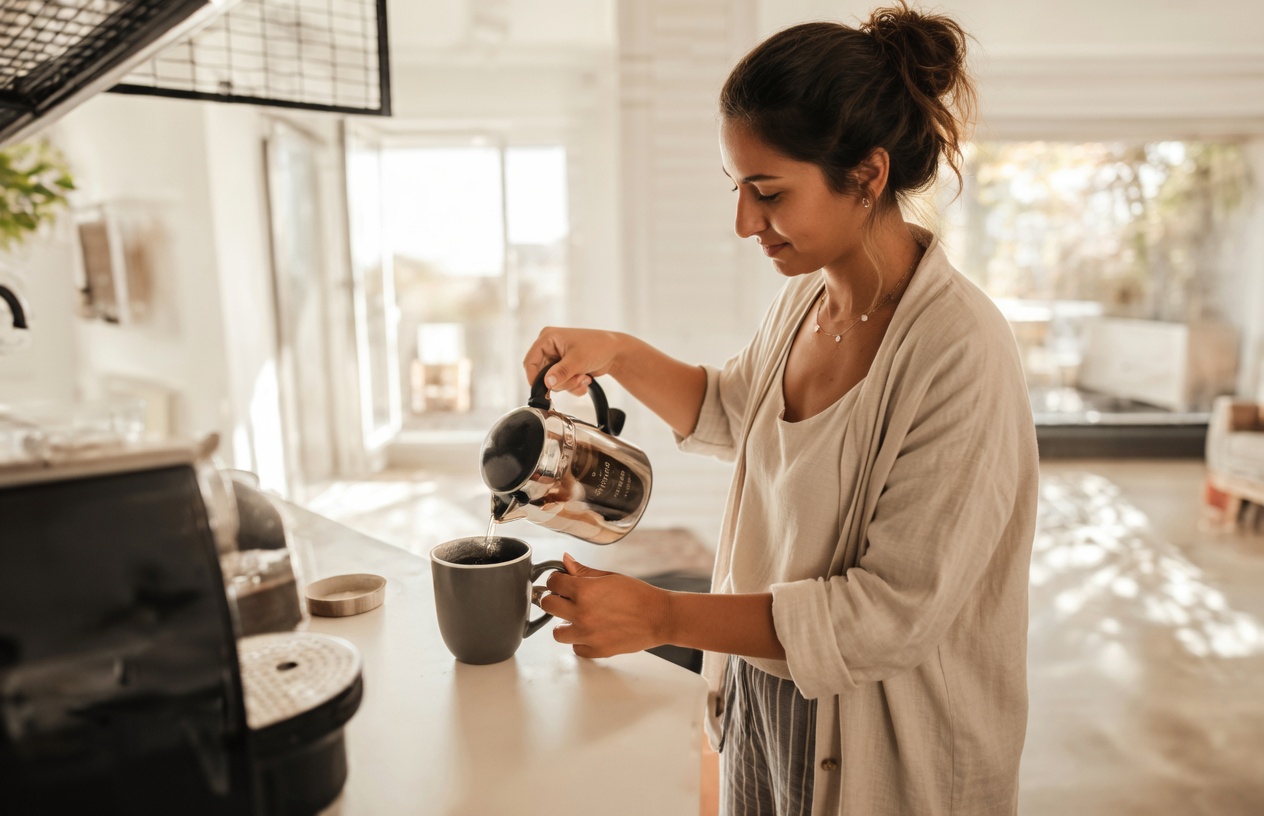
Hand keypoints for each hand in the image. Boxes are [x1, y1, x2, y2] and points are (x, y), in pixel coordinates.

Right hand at [523, 327, 625, 396]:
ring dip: (569, 384)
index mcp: (548, 338)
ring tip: (584, 378)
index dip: (534, 377)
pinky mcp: (564, 368)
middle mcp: (550, 347)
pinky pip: (561, 383)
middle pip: (542, 374)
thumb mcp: (578, 359)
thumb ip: (561, 372)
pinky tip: (585, 380)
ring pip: (553, 382)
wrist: (615, 353)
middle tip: (576, 379)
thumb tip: (547, 383)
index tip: (542, 391)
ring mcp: (557, 358)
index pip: (531, 361)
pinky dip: (573, 385)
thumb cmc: (598, 347)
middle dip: (560, 382)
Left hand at [539, 553, 673, 658]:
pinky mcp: (596, 650)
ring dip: (565, 624)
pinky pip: (575, 648)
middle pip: (547, 605)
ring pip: (557, 632)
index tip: (561, 582)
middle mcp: (582, 613)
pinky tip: (592, 631)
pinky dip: (581, 641)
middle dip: (554, 600)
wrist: (659, 617)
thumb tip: (565, 561)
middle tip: (565, 600)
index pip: (553, 582)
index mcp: (585, 590)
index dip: (556, 580)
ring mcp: (587, 634)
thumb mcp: (609, 577)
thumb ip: (583, 571)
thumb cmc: (638, 595)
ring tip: (578, 619)